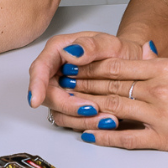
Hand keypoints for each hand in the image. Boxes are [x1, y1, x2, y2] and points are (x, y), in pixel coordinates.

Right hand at [28, 31, 155, 129]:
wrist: (132, 66)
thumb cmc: (118, 52)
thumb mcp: (109, 43)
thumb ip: (90, 46)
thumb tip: (69, 53)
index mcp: (58, 52)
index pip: (40, 68)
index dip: (36, 85)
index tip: (36, 100)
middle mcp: (55, 73)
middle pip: (47, 94)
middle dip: (67, 105)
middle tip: (91, 108)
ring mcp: (63, 92)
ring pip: (59, 112)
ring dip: (80, 119)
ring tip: (108, 118)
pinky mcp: (72, 108)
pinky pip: (72, 122)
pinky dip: (88, 124)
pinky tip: (107, 121)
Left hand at [44, 52, 167, 156]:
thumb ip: (161, 63)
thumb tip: (140, 53)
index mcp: (163, 68)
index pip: (116, 65)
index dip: (88, 67)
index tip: (71, 67)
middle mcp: (158, 89)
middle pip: (108, 86)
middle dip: (78, 86)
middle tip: (57, 86)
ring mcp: (161, 115)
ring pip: (112, 110)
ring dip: (84, 110)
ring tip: (63, 109)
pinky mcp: (166, 139)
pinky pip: (128, 138)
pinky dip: (105, 137)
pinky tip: (88, 136)